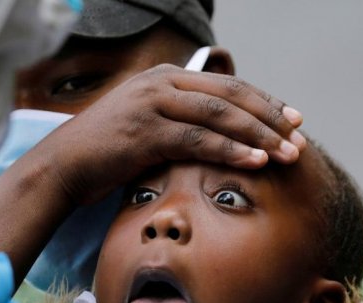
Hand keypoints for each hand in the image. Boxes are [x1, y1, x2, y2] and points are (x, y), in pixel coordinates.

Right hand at [37, 64, 304, 203]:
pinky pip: (198, 140)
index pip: (228, 86)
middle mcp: (163, 83)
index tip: (293, 120)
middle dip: (270, 118)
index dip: (265, 102)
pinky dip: (230, 151)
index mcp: (167, 78)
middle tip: (299, 138)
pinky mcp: (145, 131)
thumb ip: (182, 120)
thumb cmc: (108, 150)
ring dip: (259, 136)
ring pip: (220, 116)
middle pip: (232, 96)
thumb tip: (220, 136)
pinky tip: (255, 162)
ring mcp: (153, 104)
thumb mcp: (148, 124)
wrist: (63, 165)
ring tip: (288, 154)